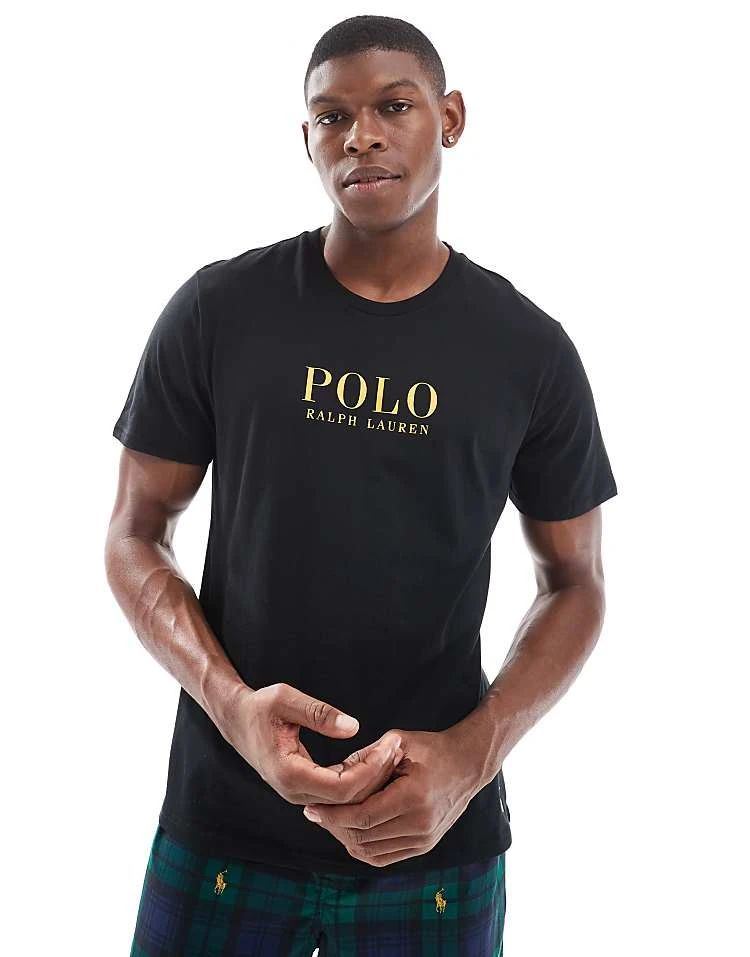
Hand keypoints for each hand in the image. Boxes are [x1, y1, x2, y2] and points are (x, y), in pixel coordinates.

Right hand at [221, 682, 404, 805]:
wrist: (236, 719)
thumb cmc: (259, 706)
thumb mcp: (286, 699)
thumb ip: (319, 713)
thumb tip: (354, 727)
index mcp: (289, 773)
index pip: (343, 788)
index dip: (371, 771)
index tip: (390, 746)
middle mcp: (294, 791)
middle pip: (348, 799)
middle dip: (377, 775)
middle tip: (399, 747)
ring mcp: (299, 793)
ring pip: (345, 799)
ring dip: (371, 778)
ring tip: (393, 751)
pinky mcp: (305, 787)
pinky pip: (338, 792)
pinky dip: (358, 777)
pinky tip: (376, 757)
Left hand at [301, 727, 481, 867]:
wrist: (467, 764)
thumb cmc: (431, 748)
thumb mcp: (398, 742)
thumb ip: (365, 758)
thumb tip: (331, 773)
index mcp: (414, 797)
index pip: (363, 817)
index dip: (333, 816)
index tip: (313, 808)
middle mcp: (420, 825)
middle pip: (364, 838)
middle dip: (334, 827)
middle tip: (315, 813)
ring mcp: (424, 840)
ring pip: (371, 852)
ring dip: (346, 839)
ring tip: (330, 821)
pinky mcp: (424, 846)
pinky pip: (384, 857)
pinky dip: (363, 847)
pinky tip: (350, 830)